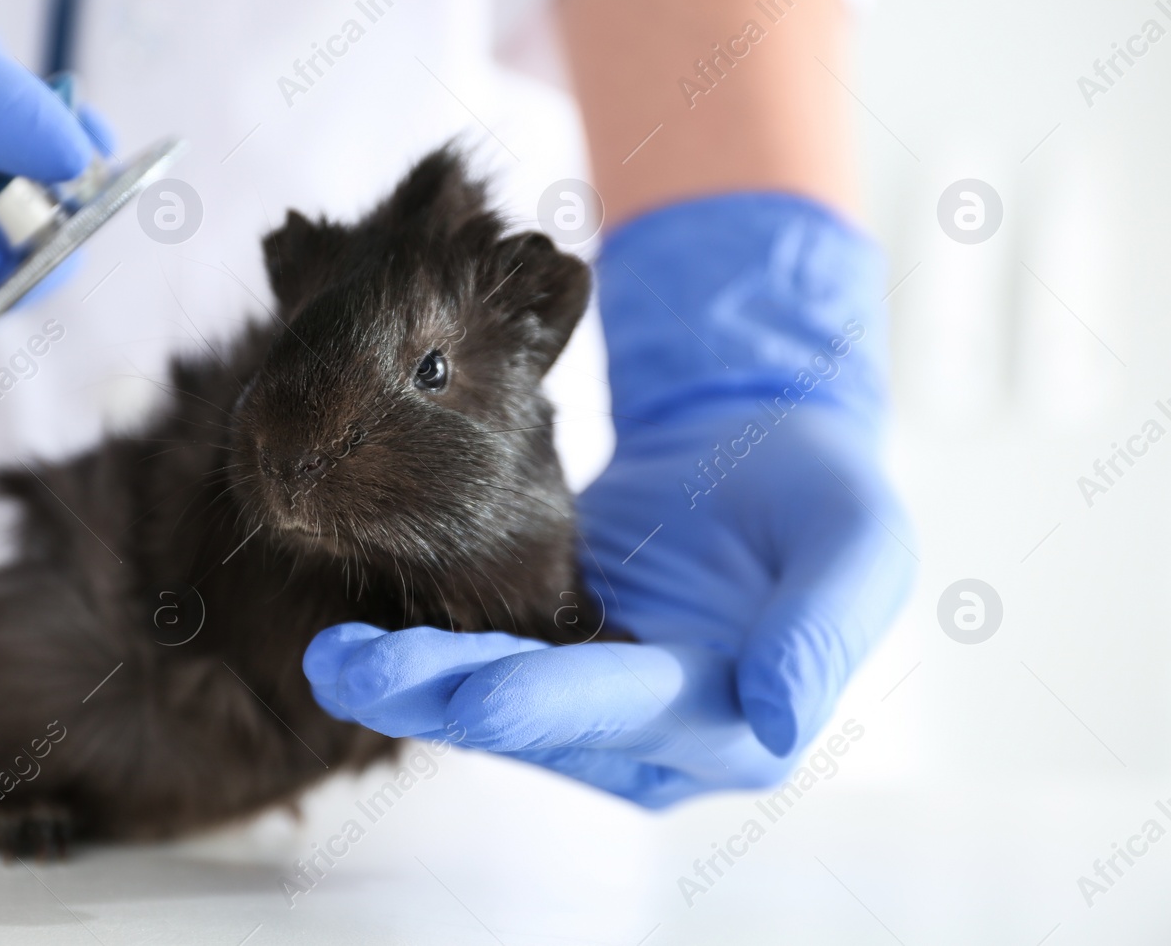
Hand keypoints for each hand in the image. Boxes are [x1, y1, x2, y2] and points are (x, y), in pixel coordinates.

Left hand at [304, 193, 914, 806]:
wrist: (764, 453)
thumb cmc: (824, 499)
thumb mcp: (858, 546)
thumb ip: (823, 633)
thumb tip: (779, 722)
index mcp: (734, 722)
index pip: (632, 711)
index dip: (553, 703)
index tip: (475, 696)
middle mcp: (652, 738)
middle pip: (535, 717)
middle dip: (440, 694)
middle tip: (347, 668)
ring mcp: (592, 704)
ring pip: (489, 697)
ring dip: (408, 681)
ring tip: (331, 655)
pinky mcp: (547, 659)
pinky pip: (477, 658)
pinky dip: (419, 648)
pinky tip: (354, 630)